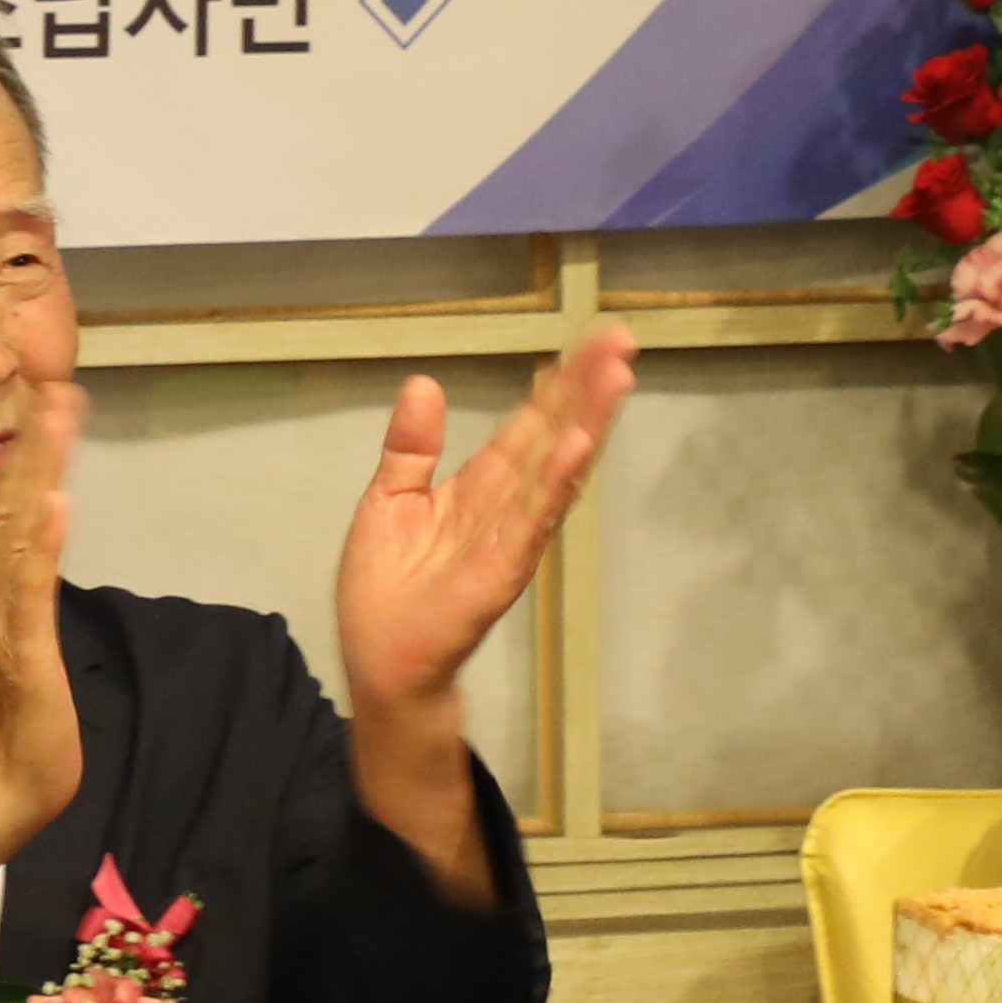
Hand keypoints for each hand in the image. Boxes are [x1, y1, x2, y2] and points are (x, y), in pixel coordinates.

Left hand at [334, 322, 637, 716]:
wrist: (380, 664)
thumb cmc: (385, 591)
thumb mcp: (388, 499)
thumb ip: (411, 446)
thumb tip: (425, 381)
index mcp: (480, 486)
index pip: (528, 424)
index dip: (558, 382)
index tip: (591, 340)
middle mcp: (506, 505)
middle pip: (553, 435)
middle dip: (586, 388)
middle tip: (621, 338)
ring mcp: (510, 537)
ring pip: (555, 469)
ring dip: (587, 422)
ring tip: (616, 375)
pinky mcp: (502, 569)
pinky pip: (534, 519)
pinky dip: (557, 483)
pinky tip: (579, 446)